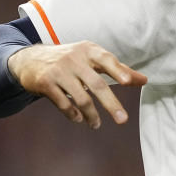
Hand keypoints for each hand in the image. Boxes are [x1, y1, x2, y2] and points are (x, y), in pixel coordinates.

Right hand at [8, 41, 146, 128]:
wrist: (30, 59)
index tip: (129, 82)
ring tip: (96, 124)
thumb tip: (144, 80)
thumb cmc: (71, 60)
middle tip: (123, 120)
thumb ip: (118, 69)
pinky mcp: (45, 83)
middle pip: (97, 84)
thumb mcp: (92, 59)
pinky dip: (73, 113)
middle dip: (111, 103)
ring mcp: (59, 71)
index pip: (107, 59)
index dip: (118, 70)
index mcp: (89, 50)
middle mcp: (74, 59)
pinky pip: (63, 103)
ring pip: (80, 97)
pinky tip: (79, 118)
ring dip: (91, 115)